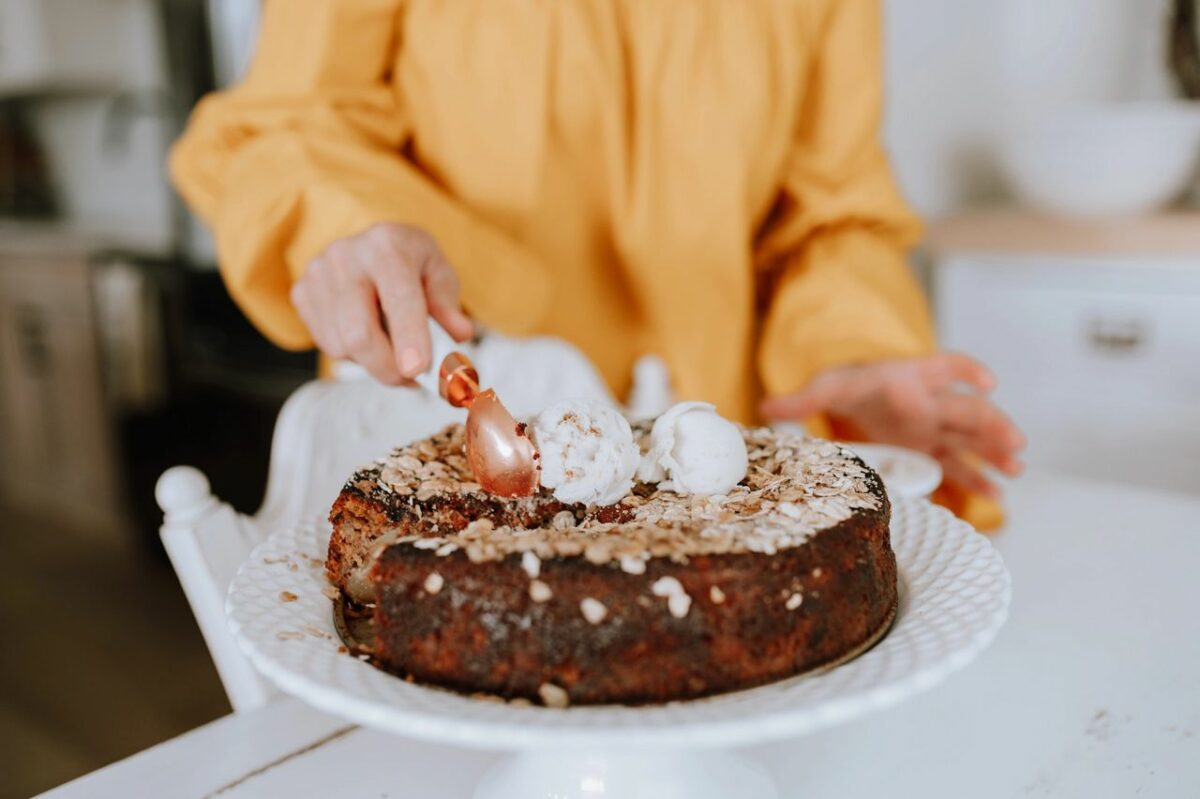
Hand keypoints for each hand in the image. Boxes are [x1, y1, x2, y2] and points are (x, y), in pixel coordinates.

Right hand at [290, 223, 472, 383]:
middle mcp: (345, 255)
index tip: (417, 370)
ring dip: (374, 363)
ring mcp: (318, 274)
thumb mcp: (438, 273)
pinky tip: (368, 334)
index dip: (409, 337)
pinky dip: (353, 354)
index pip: (398, 298)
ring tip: (393, 348)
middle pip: (359, 333)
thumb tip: (460, 336)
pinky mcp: (302, 293)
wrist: (370, 244)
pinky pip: (327, 345)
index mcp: (387, 245)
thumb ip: (448, 305)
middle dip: (389, 369)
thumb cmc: (411, 262)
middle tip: (412, 380)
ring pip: (342, 346)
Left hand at [760, 353, 1024, 497]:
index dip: (967, 371)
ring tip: (1015, 469)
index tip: (986, 381)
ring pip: (971, 439)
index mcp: (910, 377)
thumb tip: (764, 409)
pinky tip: (995, 496)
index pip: (945, 366)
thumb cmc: (849, 384)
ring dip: (994, 452)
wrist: (857, 394)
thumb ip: (799, 400)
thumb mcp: (825, 386)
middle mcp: (930, 401)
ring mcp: (934, 427)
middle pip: (967, 409)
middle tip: (1014, 441)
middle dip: (991, 424)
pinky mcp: (931, 450)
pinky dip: (977, 478)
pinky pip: (958, 464)